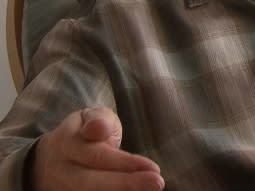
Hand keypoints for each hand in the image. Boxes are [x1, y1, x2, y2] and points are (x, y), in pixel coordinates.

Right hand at [31, 107, 163, 190]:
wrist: (51, 157)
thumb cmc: (83, 132)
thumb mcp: (90, 117)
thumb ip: (99, 121)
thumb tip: (97, 129)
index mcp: (65, 143)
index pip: (96, 155)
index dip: (125, 163)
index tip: (154, 167)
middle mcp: (60, 170)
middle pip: (91, 183)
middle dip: (125, 184)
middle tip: (157, 183)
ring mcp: (62, 188)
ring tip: (151, 189)